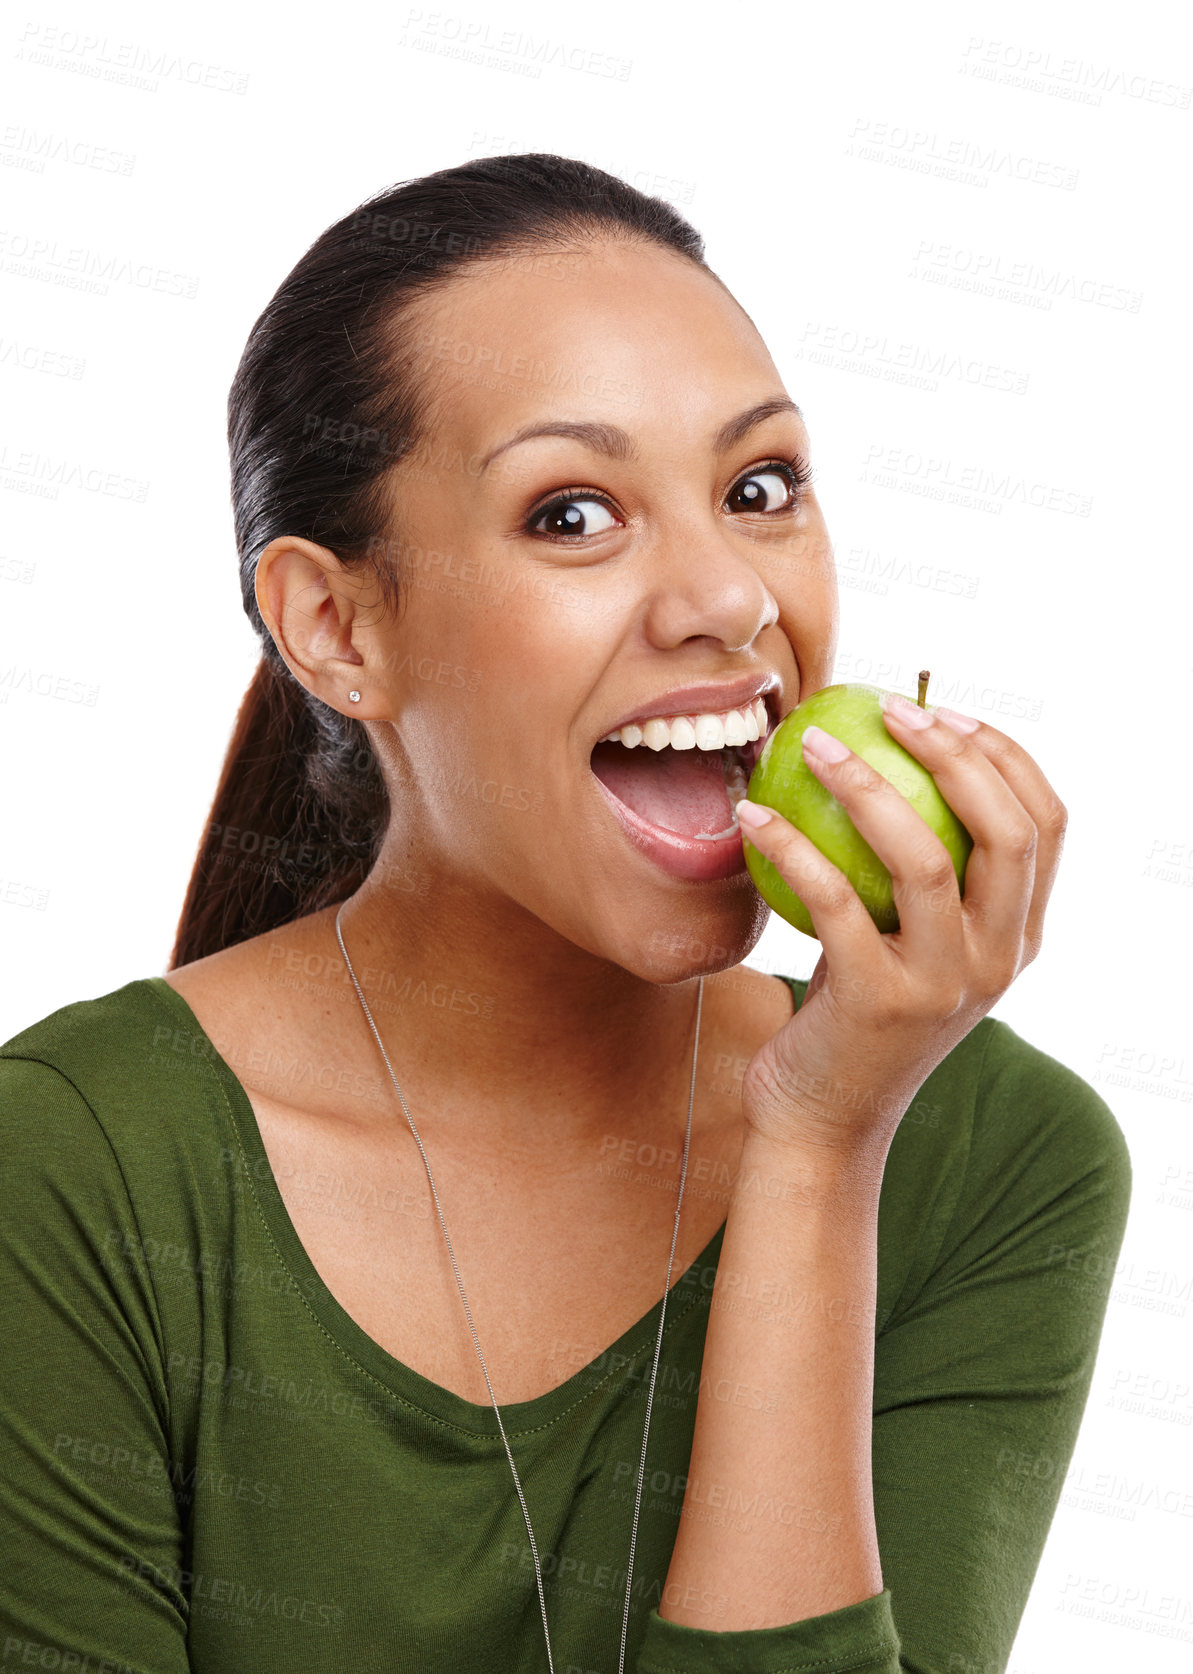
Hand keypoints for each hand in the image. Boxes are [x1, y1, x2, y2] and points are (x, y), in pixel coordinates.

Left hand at [737, 696, 1067, 1156]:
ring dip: (866, 786)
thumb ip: (919, 869)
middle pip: (1006, 830)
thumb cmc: (854, 1009)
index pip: (1046, 822)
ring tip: (812, 746)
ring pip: (924, 859)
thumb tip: (880, 749)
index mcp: (1019, 935)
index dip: (1002, 753)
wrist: (824, 1119)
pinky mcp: (878, 1003)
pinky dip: (791, 845)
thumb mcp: (909, 939)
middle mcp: (999, 959)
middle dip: (953, 753)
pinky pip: (833, 901)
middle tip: (886, 711)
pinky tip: (751, 813)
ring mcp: (944, 984)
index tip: (939, 709)